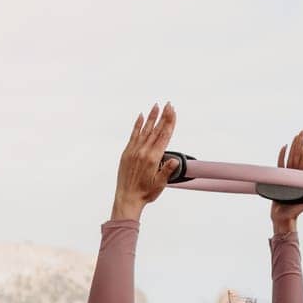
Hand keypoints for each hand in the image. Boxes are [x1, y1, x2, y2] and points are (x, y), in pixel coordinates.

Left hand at [112, 102, 176, 216]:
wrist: (127, 198)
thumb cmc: (145, 192)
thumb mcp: (160, 183)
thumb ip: (167, 170)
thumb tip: (174, 160)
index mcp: (153, 158)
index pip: (164, 136)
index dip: (169, 122)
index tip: (173, 112)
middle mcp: (143, 152)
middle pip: (156, 130)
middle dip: (163, 116)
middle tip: (168, 104)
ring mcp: (134, 151)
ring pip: (144, 130)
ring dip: (151, 117)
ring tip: (156, 106)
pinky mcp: (127, 153)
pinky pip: (133, 135)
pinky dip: (137, 125)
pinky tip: (141, 116)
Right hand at [270, 129, 302, 231]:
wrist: (283, 218)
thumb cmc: (292, 212)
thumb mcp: (301, 205)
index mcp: (302, 178)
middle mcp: (296, 175)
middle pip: (299, 155)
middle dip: (302, 142)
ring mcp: (289, 176)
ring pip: (291, 157)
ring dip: (294, 145)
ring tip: (298, 134)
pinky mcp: (280, 179)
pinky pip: (281, 164)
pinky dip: (282, 155)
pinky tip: (285, 146)